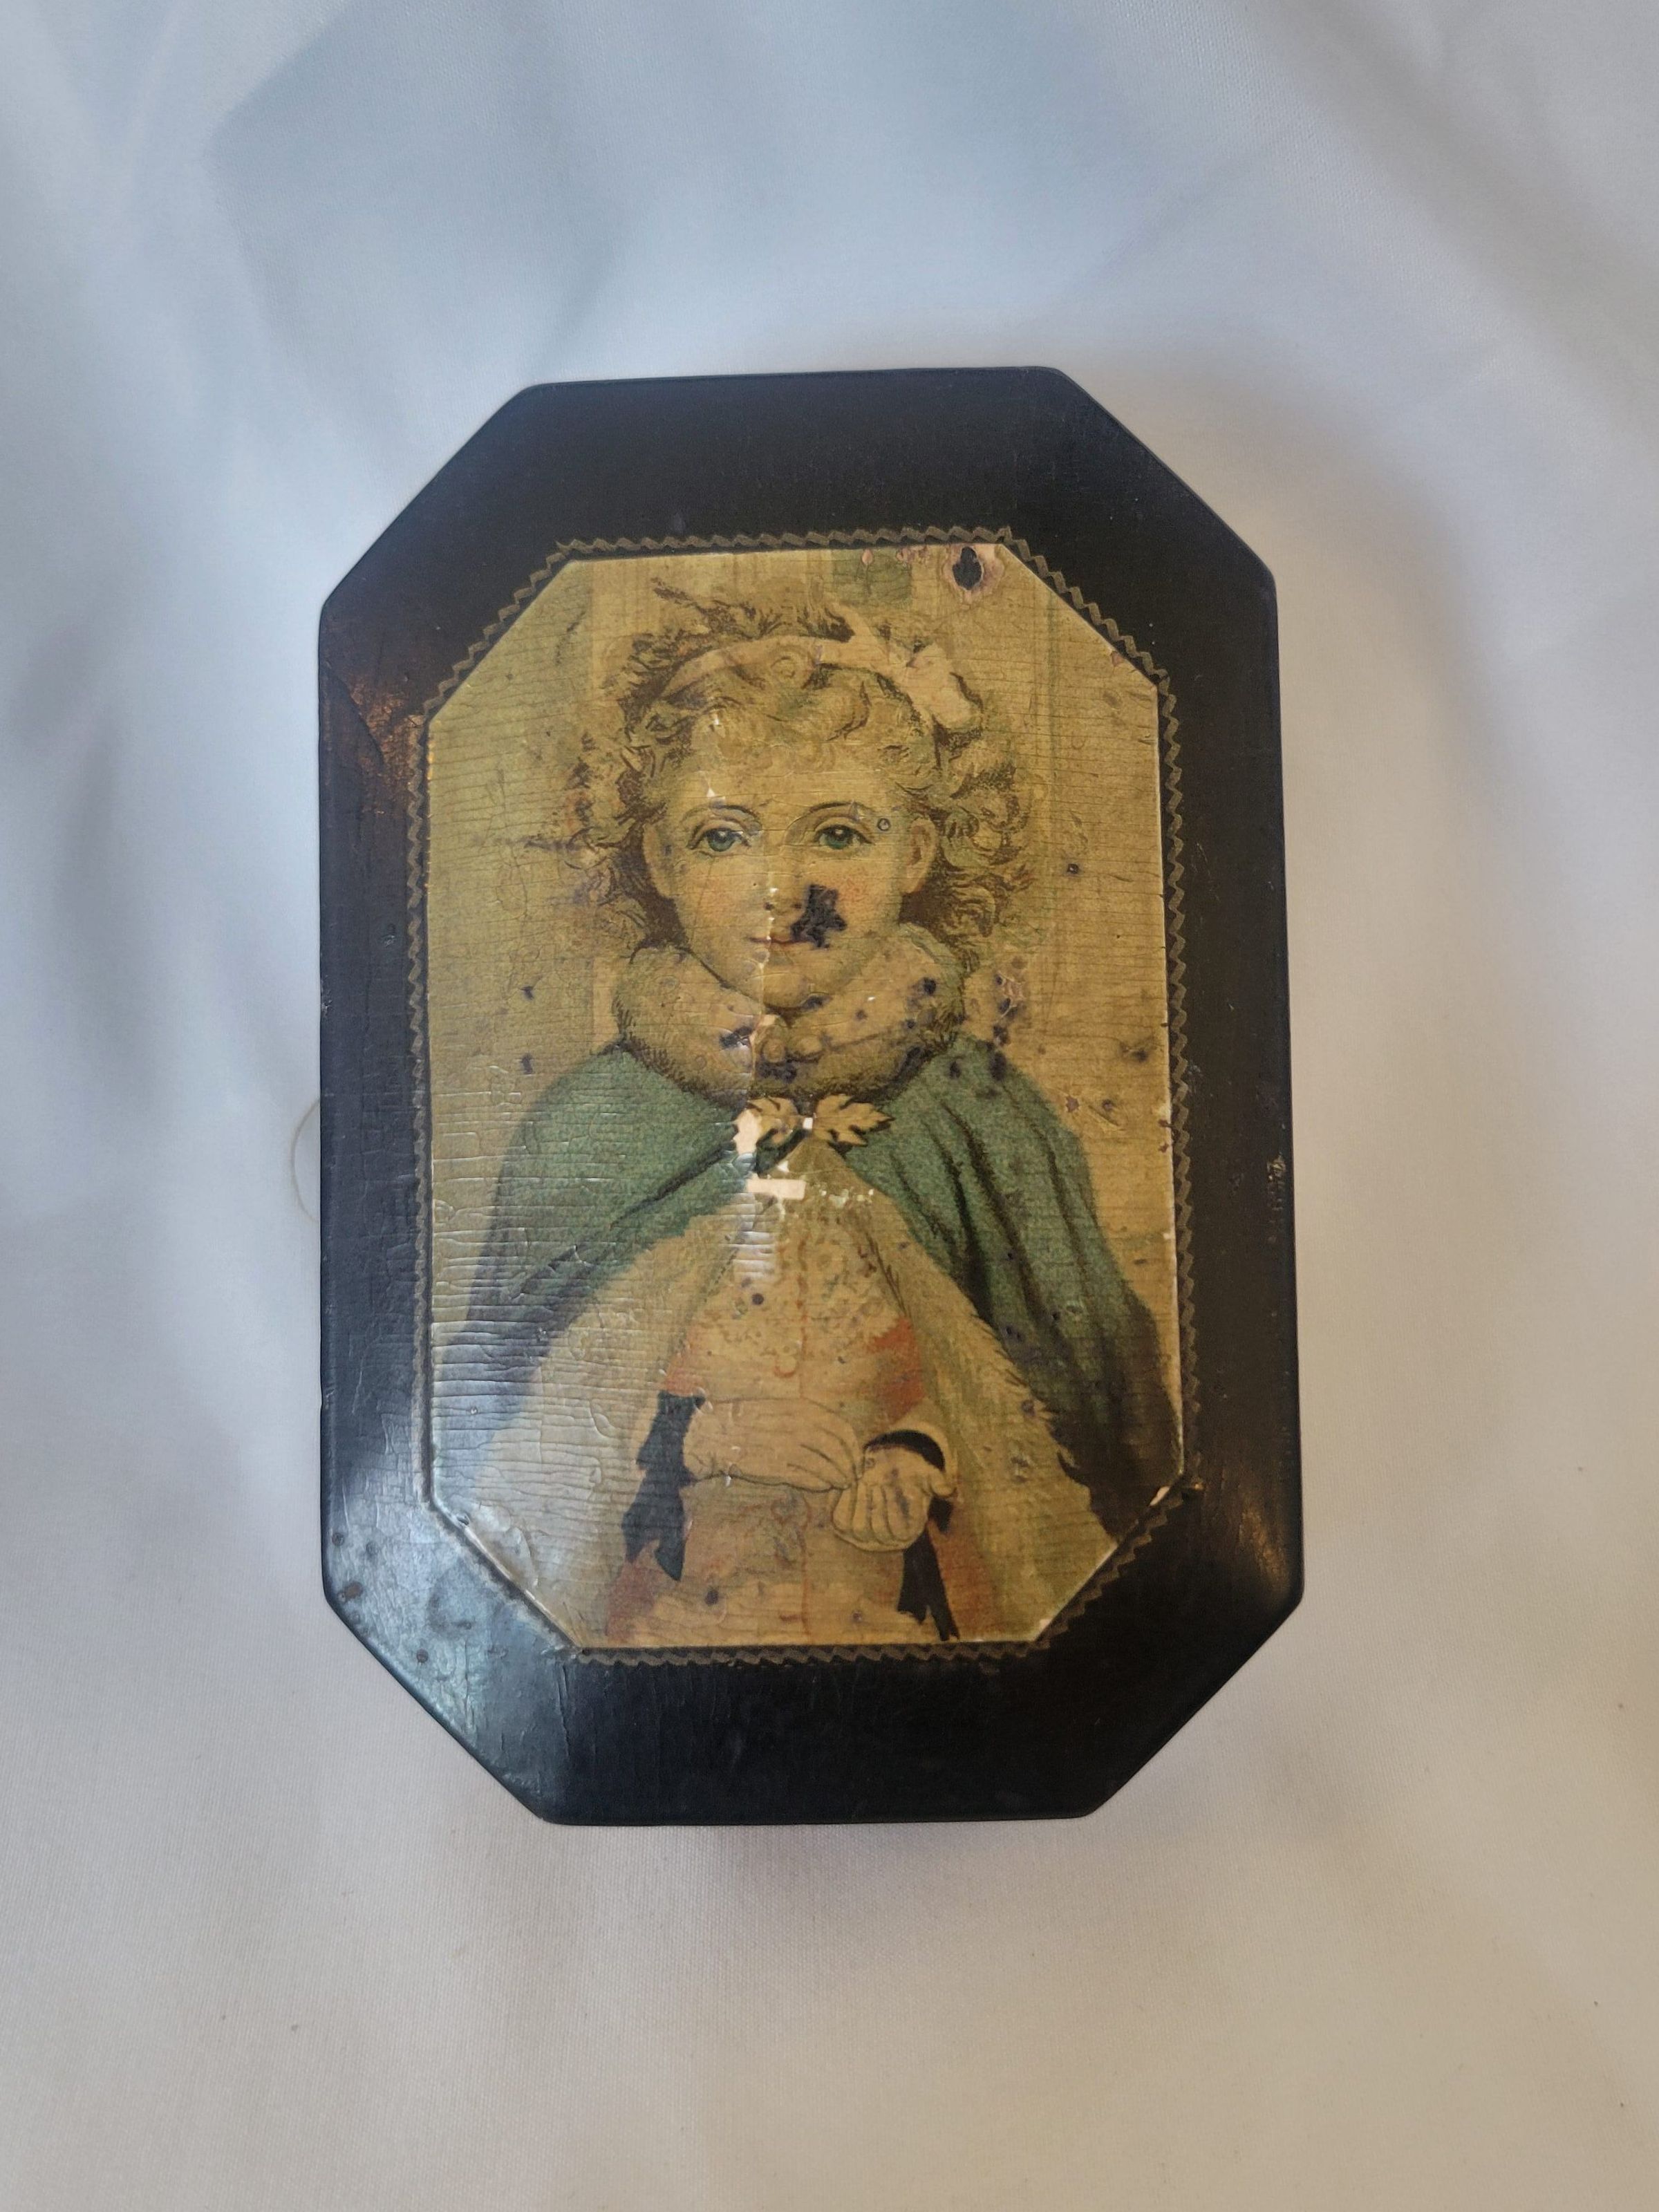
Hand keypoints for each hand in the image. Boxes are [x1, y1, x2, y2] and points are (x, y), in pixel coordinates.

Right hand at [682, 1398, 860, 1492]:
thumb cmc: (751, 1419)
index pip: (842, 1429)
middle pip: (838, 1451)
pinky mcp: (777, 1469)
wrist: (718, 1433)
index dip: (854, 1447)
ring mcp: (788, 1449)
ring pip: (826, 1468)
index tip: (856, 1457)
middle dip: (850, 1466)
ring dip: (839, 1478)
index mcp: (802, 1410)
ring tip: (842, 1483)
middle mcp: (799, 1428)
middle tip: (853, 1475)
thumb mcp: (782, 1408)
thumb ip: (809, 1419)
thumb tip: (836, 1437)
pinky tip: (824, 1485)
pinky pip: (808, 1480)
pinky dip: (821, 1485)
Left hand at [832, 1443, 951, 1551]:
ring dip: (858, 1502)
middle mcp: (885, 1541)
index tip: (890, 1486)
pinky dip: (841, 1500)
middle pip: (876, 1532)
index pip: (900, 1531)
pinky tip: (849, 1483)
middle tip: (875, 1481)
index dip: (894, 1509)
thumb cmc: (907, 1472)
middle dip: (875, 1505)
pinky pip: (838, 1519)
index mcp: (908, 1531)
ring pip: (855, 1528)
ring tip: (862, 1480)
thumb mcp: (926, 1474)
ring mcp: (862, 1536)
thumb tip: (947, 1490)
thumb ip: (938, 1482)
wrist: (884, 1465)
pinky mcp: (843, 1527)